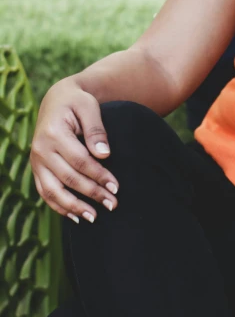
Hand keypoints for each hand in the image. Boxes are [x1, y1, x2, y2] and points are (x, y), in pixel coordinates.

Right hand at [30, 80, 118, 223]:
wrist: (56, 99)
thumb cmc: (77, 102)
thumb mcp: (89, 107)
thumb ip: (97, 130)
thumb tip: (104, 155)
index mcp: (54, 133)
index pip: (79, 160)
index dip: (99, 175)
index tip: (116, 187)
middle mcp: (40, 149)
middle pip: (69, 178)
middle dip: (92, 193)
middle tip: (113, 204)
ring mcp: (36, 161)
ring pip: (52, 191)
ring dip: (73, 207)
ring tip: (94, 217)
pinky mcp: (37, 168)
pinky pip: (45, 191)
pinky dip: (58, 206)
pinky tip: (75, 216)